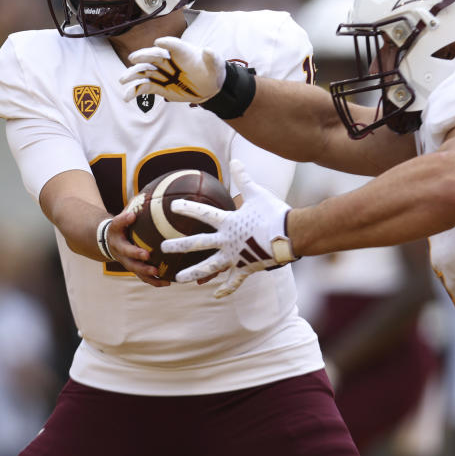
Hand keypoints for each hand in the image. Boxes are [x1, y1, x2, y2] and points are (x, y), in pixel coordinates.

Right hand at [107, 207, 170, 287]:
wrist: (109, 241)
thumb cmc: (122, 224)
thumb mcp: (124, 213)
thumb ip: (135, 205)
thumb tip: (153, 192)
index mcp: (116, 231)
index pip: (117, 224)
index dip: (123, 220)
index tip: (131, 216)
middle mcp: (119, 248)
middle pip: (126, 253)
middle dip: (136, 255)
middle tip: (147, 256)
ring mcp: (125, 260)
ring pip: (135, 269)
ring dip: (146, 273)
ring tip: (159, 274)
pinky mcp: (133, 268)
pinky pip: (143, 277)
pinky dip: (154, 281)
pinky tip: (168, 282)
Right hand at [120, 36, 225, 103]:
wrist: (209, 88)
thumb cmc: (211, 71)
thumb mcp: (216, 65)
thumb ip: (212, 58)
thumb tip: (209, 50)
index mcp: (181, 51)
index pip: (172, 44)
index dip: (166, 43)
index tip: (159, 42)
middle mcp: (167, 60)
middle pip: (153, 56)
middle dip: (143, 56)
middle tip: (134, 58)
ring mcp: (161, 73)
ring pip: (144, 72)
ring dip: (133, 75)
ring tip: (123, 80)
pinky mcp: (159, 87)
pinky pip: (144, 88)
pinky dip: (135, 92)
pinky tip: (126, 97)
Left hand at [161, 159, 296, 297]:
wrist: (291, 235)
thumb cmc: (274, 212)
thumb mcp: (258, 193)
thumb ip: (244, 178)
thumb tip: (235, 160)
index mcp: (228, 222)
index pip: (203, 213)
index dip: (187, 208)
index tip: (172, 206)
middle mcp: (227, 241)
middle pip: (198, 244)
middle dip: (178, 245)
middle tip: (162, 247)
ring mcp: (235, 257)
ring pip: (210, 268)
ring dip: (193, 273)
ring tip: (178, 280)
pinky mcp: (246, 268)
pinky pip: (233, 281)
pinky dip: (225, 289)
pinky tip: (216, 295)